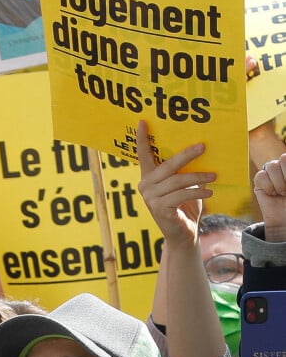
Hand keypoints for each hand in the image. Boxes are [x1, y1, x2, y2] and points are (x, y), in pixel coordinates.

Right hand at [137, 119, 214, 247]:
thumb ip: (183, 170)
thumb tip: (199, 148)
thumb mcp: (184, 185)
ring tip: (213, 175)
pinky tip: (209, 191)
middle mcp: (145, 186)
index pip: (143, 155)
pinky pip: (181, 194)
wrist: (183, 234)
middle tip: (203, 146)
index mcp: (148, 177)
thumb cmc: (185, 207)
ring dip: (198, 176)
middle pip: (167, 165)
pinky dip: (197, 191)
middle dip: (187, 155)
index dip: (142, 139)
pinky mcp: (159, 209)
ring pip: (177, 180)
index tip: (143, 121)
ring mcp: (150, 198)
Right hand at [252, 154, 285, 240]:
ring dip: (278, 184)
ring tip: (281, 193)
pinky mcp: (259, 182)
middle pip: (282, 159)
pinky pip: (261, 176)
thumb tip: (283, 159)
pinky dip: (267, 186)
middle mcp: (282, 167)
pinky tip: (272, 194)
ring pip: (272, 166)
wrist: (284, 220)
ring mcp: (270, 174)